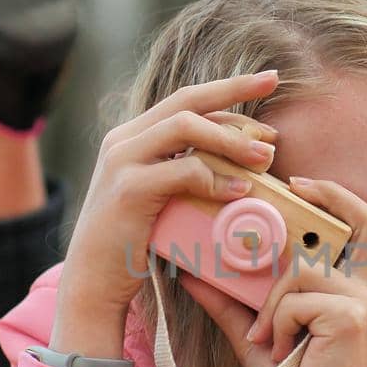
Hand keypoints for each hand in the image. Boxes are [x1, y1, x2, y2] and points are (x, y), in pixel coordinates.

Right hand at [50, 71, 280, 355]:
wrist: (94, 283)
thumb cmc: (134, 245)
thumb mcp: (162, 198)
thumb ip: (187, 173)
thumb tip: (242, 163)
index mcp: (131, 137)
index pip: (185, 100)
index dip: (227, 91)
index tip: (265, 83)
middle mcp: (123, 141)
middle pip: (187, 100)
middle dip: (234, 89)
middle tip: (273, 83)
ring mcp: (122, 162)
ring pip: (186, 127)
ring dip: (231, 140)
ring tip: (266, 156)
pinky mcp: (129, 190)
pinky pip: (182, 171)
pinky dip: (216, 179)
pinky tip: (240, 192)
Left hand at [186, 176, 366, 366]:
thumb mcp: (257, 332)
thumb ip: (231, 301)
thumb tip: (190, 273)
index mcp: (352, 284)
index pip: (364, 222)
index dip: (338, 195)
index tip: (299, 184)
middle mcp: (366, 286)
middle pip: (356, 222)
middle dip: (316, 209)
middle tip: (277, 206)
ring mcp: (362, 300)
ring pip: (301, 269)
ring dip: (272, 302)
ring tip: (266, 337)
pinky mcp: (350, 316)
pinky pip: (296, 300)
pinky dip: (276, 324)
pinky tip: (280, 351)